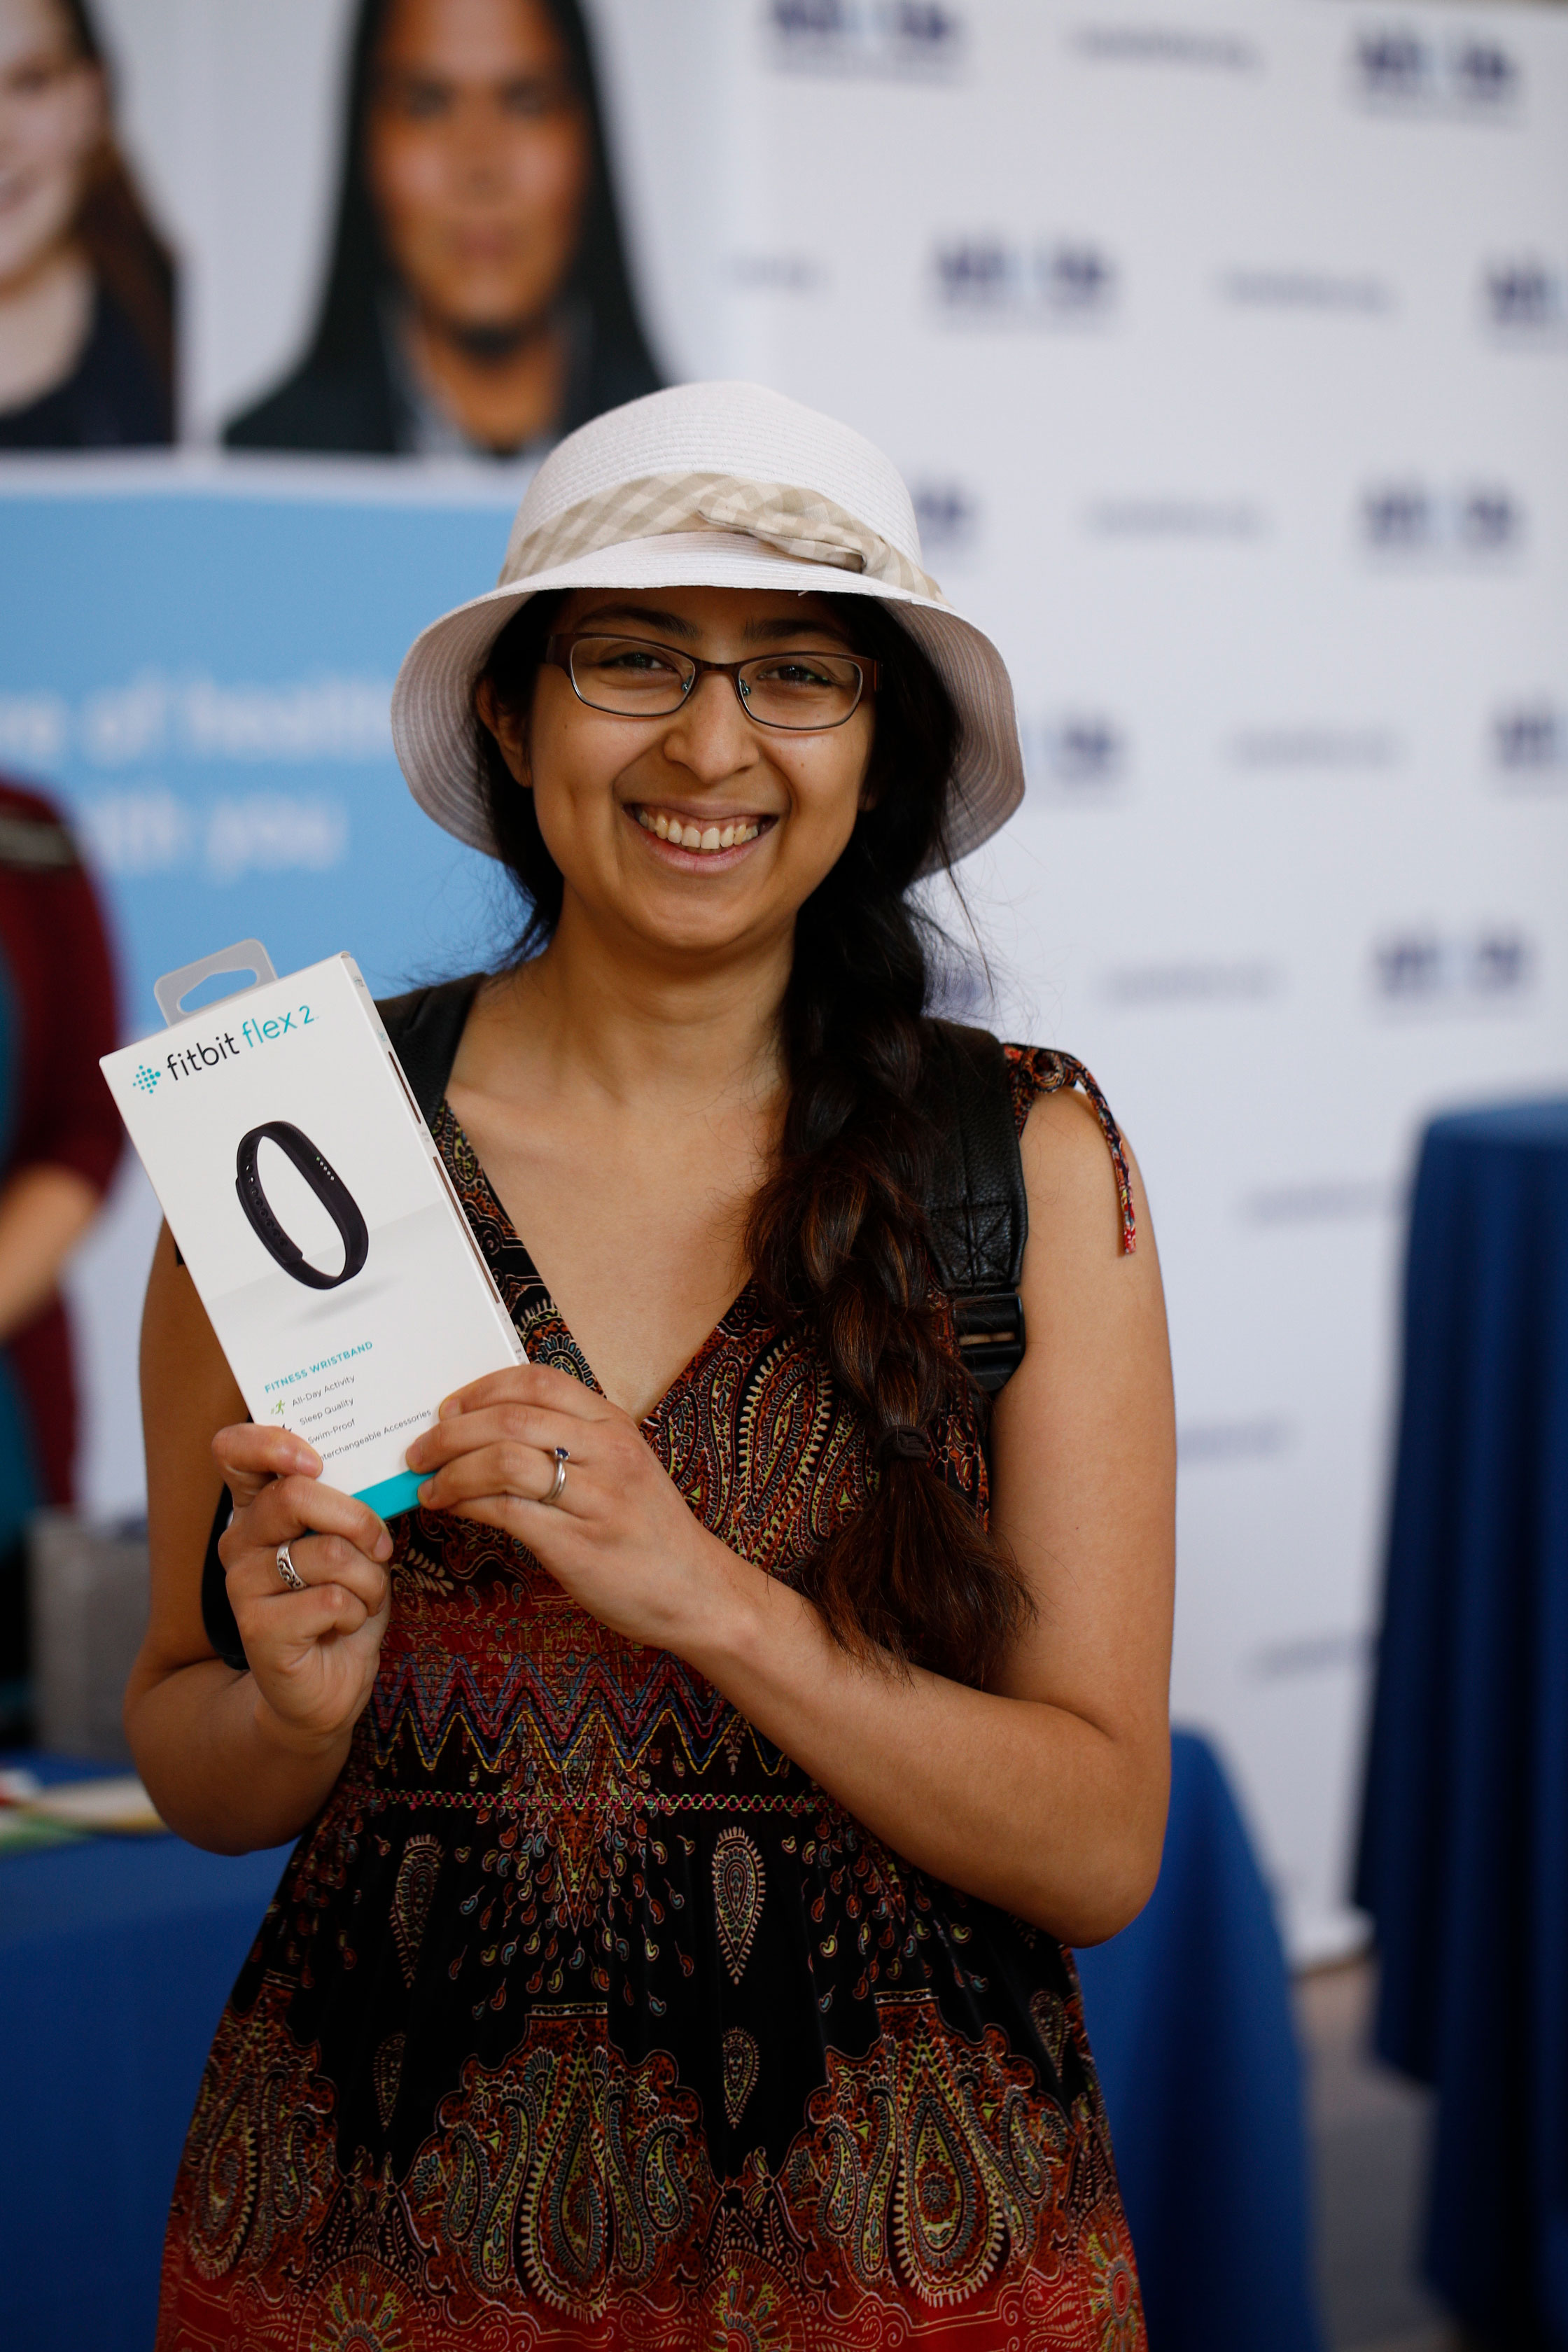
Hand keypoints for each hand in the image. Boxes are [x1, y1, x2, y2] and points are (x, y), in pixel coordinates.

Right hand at [213, 1423, 393, 1753]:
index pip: (234, 1451)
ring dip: (369, 1577)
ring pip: (327, 1553)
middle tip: (380, 1547)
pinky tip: (345, 1623)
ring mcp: (242, 1586)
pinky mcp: (258, 1628)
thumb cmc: (343, 1601)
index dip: (271, 1443)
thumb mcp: (352, 1543)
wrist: (329, 1683)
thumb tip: (381, 1471)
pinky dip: (358, 1610)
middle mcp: (239, 1541)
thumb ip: (349, 1504)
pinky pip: (331, 1599)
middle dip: (358, 1520)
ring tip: (363, 1597)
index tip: (316, 1460)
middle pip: (294, 1496)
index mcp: (258, 1508)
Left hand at [405, 1363, 743, 1656]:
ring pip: (504, 1460)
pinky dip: (468, 1504)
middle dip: (451, 1432)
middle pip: (510, 1418)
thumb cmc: (649, 1531)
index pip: (538, 1381)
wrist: (698, 1592)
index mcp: (614, 1424)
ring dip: (451, 1470)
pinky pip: (508, 1511)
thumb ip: (571, 1442)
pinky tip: (453, 1509)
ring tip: (429, 1486)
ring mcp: (597, 1498)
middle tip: (421, 1450)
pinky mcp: (579, 1545)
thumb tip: (490, 1431)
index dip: (481, 1389)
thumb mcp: (621, 1467)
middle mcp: (608, 1452)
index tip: (449, 1409)